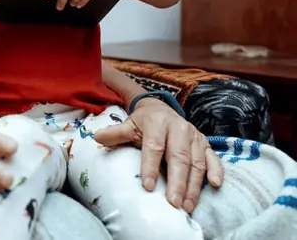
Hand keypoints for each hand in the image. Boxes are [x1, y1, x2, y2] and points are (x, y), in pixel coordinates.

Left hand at [93, 98, 222, 213]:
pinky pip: (213, 157)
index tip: (148, 186)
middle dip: (177, 182)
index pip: (154, 147)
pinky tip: (215, 185)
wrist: (160, 108)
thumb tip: (96, 137)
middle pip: (179, 158)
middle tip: (173, 203)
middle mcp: (179, 129)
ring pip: (196, 162)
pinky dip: (216, 170)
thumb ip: (115, 133)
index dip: (151, 167)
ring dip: (193, 185)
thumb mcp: (128, 125)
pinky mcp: (204, 143)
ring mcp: (194, 136)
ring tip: (187, 205)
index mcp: (157, 124)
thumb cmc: (143, 122)